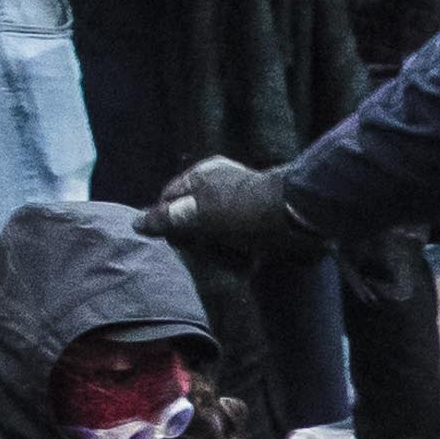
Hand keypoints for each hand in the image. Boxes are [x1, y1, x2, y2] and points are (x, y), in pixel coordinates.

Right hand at [143, 154, 310, 255]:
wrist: (301, 220)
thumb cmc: (245, 211)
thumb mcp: (200, 213)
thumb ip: (167, 218)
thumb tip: (138, 222)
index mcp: (202, 176)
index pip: (168, 202)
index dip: (171, 224)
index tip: (180, 239)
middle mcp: (218, 189)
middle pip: (191, 225)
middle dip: (200, 243)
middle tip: (215, 247)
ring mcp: (239, 210)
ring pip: (213, 241)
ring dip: (222, 255)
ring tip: (238, 256)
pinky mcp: (257, 229)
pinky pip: (236, 248)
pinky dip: (240, 258)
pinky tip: (250, 262)